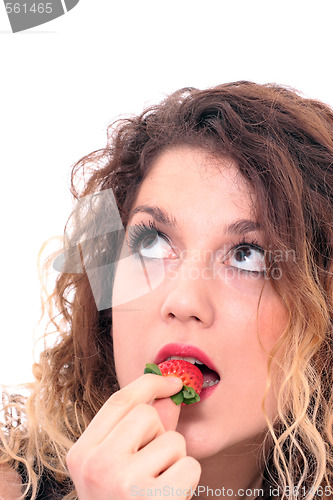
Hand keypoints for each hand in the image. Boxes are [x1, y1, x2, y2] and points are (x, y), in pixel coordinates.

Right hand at [66, 374, 201, 498]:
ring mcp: (122, 482)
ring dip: (174, 461)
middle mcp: (96, 464)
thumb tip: (168, 393)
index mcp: (82, 453)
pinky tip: (170, 498)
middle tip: (151, 464)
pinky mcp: (152, 498)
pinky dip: (188, 480)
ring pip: (172, 440)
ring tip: (158, 486)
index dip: (149, 383)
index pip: (119, 401)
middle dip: (159, 434)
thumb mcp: (115, 467)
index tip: (172, 381)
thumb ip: (137, 429)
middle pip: (146, 415)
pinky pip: (189, 465)